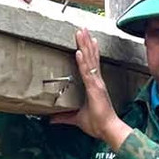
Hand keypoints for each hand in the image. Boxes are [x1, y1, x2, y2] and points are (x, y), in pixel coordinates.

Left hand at [51, 29, 130, 146]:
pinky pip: (87, 72)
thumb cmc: (97, 124)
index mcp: (94, 85)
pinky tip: (79, 51)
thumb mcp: (77, 119)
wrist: (108, 129)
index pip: (90, 64)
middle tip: (82, 28)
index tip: (85, 39)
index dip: (88, 51)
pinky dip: (83, 61)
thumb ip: (64, 117)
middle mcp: (96, 81)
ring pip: (89, 60)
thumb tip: (51, 119)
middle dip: (85, 42)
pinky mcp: (95, 88)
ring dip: (84, 46)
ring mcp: (96, 83)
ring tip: (81, 32)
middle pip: (90, 57)